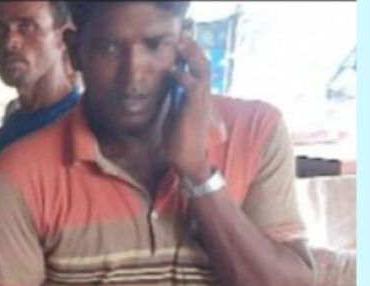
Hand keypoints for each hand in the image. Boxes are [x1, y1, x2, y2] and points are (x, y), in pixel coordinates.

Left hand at [166, 35, 213, 183]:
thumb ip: (175, 99)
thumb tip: (170, 86)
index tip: (179, 43)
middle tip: (181, 36)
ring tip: (179, 44)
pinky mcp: (194, 109)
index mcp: (197, 97)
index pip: (197, 69)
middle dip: (192, 49)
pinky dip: (182, 75)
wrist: (188, 162)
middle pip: (202, 64)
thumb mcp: (175, 114)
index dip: (190, 55)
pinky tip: (171, 70)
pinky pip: (192, 86)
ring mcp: (200, 102)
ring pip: (202, 70)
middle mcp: (202, 96)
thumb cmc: (180, 141)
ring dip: (190, 55)